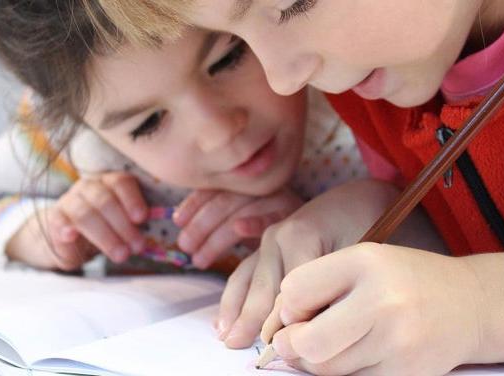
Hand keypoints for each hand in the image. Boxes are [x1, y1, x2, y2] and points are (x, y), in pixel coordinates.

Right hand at [7, 172, 147, 269]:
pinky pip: (59, 221)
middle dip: (123, 225)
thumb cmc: (106, 227)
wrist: (71, 238)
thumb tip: (159, 228)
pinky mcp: (55, 218)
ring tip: (121, 255)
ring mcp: (70, 200)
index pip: (121, 182)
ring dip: (105, 236)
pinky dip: (66, 228)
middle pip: (105, 200)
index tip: (142, 219)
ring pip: (85, 213)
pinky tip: (72, 236)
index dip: (132, 199)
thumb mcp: (124, 222)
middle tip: (137, 246)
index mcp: (110, 182)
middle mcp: (89, 186)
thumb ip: (138, 221)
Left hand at [174, 188, 302, 268]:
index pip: (216, 187)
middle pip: (225, 200)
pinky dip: (253, 222)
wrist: (326, 223)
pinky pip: (271, 219)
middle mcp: (263, 186)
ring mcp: (279, 200)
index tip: (177, 221)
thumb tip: (177, 216)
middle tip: (185, 246)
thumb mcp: (244, 216)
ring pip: (240, 211)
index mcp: (249, 182)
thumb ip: (217, 214)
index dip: (194, 202)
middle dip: (200, 224)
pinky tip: (239, 229)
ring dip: (216, 236)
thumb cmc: (273, 226)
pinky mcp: (294, 217)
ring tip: (198, 259)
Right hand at [215, 179, 402, 347]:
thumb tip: (316, 325)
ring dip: (234, 311)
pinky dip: (233, 299)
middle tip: (239, 346)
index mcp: (298, 236)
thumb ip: (334, 284)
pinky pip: (243, 275)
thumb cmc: (364, 225)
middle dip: (251, 320)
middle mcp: (275, 238)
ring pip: (245, 282)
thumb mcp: (357, 253)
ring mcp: (267, 242)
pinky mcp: (264, 248)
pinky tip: (223, 320)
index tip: (280, 346)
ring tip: (226, 338)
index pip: (289, 289)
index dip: (285, 321)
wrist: (357, 199)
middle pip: (262, 288)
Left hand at [263, 243, 479, 375]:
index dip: (290, 305)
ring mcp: (397, 341)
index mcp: (366, 262)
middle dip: (292, 345)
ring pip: (327, 370)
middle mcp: (383, 300)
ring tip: (335, 342)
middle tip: (296, 341)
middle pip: (307, 343)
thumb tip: (281, 326)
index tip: (302, 308)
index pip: (295, 291)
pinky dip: (348, 373)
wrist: (472, 304)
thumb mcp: (365, 261)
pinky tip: (363, 353)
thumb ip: (320, 284)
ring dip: (318, 362)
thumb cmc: (406, 280)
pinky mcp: (407, 373)